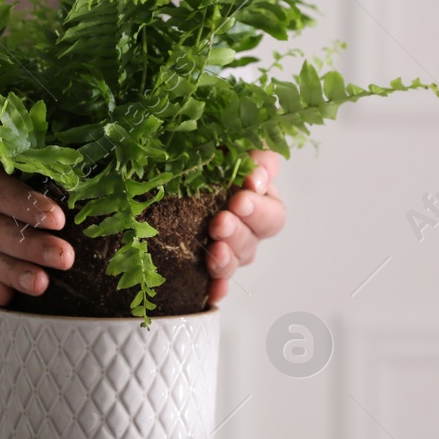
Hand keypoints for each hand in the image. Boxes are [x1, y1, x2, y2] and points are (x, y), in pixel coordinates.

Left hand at [205, 150, 284, 303]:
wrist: (166, 182)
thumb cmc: (201, 160)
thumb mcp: (225, 147)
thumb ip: (249, 155)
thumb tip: (257, 172)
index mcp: (259, 199)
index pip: (272, 207)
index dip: (261, 202)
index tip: (246, 187)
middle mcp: (249, 226)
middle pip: (259, 235)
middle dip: (242, 227)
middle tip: (222, 219)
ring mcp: (231, 248)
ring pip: (239, 258)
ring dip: (228, 255)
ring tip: (213, 248)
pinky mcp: (210, 265)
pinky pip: (218, 281)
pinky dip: (217, 286)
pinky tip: (213, 291)